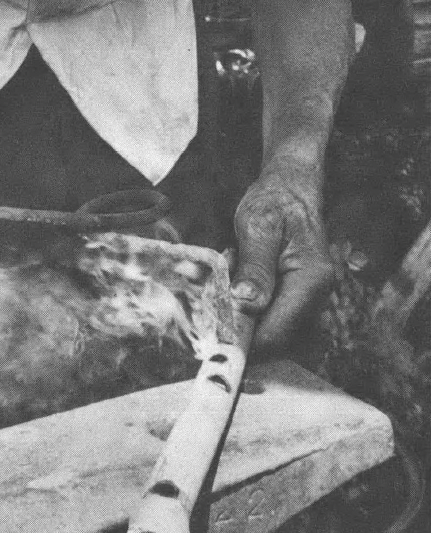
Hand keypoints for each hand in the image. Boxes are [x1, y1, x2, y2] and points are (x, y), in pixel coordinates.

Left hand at [231, 158, 333, 351]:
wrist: (290, 190)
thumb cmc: (274, 202)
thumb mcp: (258, 226)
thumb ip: (254, 266)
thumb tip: (246, 303)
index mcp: (311, 279)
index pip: (279, 330)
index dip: (246, 342)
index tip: (215, 339)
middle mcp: (317, 296)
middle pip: (276, 339)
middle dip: (242, 328)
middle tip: (216, 302)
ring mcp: (309, 301)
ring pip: (272, 332)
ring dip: (244, 319)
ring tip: (229, 281)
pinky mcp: (297, 300)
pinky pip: (271, 320)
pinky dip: (249, 310)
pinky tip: (239, 282)